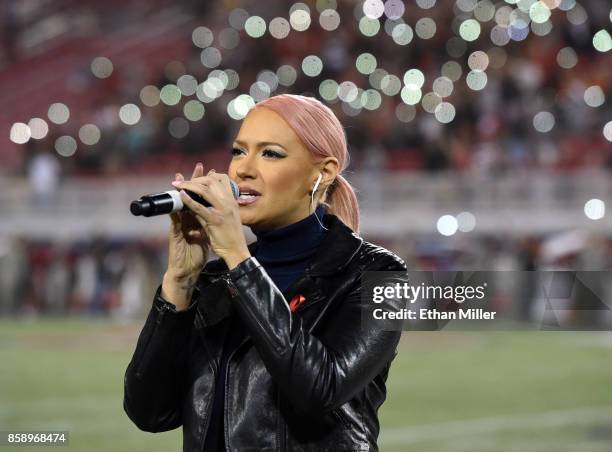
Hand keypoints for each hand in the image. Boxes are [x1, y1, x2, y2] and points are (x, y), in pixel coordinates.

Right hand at [161, 163, 209, 308]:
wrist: (187, 271)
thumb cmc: (196, 255)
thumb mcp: (205, 236)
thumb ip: (207, 224)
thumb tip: (216, 213)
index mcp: (196, 220)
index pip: (201, 199)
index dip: (205, 187)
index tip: (212, 173)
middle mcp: (186, 220)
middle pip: (190, 198)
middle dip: (194, 182)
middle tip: (198, 167)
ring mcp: (179, 227)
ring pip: (179, 205)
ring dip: (182, 192)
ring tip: (182, 178)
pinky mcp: (175, 235)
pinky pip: (175, 221)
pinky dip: (176, 212)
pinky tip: (177, 202)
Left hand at [172, 170, 250, 269]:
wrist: (236, 252)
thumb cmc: (232, 236)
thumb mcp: (228, 217)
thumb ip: (219, 207)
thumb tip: (204, 198)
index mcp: (232, 201)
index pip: (222, 179)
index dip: (209, 175)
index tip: (198, 177)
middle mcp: (228, 202)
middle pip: (211, 181)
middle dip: (195, 178)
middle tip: (182, 181)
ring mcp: (222, 210)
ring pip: (204, 190)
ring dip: (188, 185)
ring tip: (177, 184)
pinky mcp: (214, 220)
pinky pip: (199, 207)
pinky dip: (188, 200)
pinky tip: (181, 195)